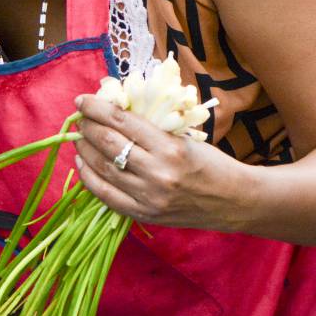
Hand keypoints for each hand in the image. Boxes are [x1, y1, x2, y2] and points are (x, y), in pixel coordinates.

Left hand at [72, 95, 253, 230]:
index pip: (122, 121)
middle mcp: (158, 172)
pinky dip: (89, 178)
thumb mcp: (185, 137)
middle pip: (108, 144)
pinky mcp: (145, 214)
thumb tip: (112, 111)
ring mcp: (149, 197)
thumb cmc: (211, 163)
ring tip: (78, 138)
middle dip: (87, 127)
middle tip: (79, 118)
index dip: (97, 108)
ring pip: (103, 168)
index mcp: (170, 147)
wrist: (236, 201)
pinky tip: (81, 164)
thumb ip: (151, 128)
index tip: (82, 100)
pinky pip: (106, 195)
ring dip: (84, 150)